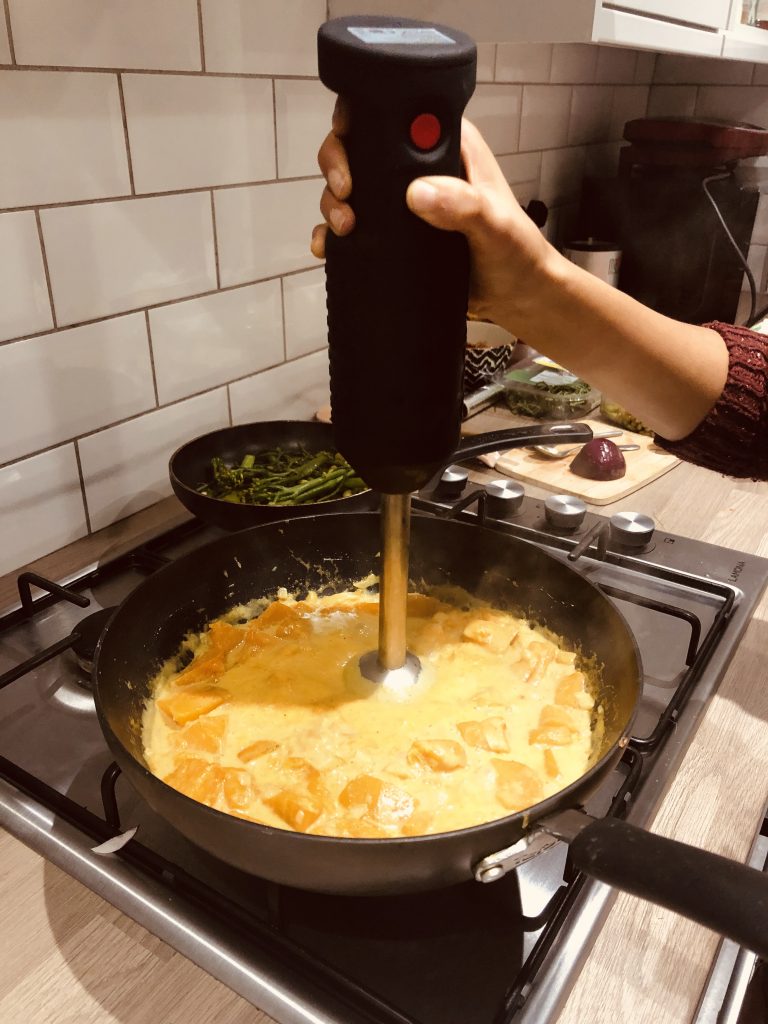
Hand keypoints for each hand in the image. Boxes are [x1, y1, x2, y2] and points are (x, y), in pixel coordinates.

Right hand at [311, 103, 564, 335]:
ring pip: (350, 187)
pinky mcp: (393, 233)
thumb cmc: (516, 252)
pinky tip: (328, 247)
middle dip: (338, 165)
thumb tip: (417, 193)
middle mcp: (419, 167)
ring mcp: (402, 200)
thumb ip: (464, 206)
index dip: (361, 120)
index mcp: (446, 144)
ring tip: (345, 227)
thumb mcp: (495, 226)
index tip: (351, 147)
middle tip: (346, 193)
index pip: (395, 113)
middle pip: (359, 147)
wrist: (513, 297)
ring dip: (334, 203)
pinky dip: (333, 235)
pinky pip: (353, 227)